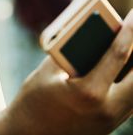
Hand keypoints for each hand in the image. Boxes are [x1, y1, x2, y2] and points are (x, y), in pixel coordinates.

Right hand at [4, 9, 132, 134]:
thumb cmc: (32, 100)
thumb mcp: (47, 71)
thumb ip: (69, 53)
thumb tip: (88, 35)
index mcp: (89, 92)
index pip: (118, 54)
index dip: (129, 31)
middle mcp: (107, 108)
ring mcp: (112, 120)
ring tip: (132, 49)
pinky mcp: (111, 125)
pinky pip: (131, 101)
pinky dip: (131, 83)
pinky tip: (125, 69)